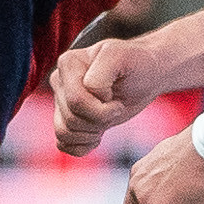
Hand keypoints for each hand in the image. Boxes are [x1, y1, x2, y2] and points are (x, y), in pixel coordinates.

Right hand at [50, 37, 157, 155]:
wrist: (144, 76)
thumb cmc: (136, 64)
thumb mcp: (123, 58)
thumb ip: (102, 71)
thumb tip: (87, 90)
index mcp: (68, 63)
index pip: (76, 101)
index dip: (102, 109)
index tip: (118, 100)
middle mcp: (59, 81)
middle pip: (70, 118)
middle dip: (99, 121)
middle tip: (116, 110)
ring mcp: (60, 101)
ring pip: (64, 132)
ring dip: (91, 134)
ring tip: (108, 119)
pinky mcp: (65, 119)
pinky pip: (63, 143)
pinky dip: (82, 145)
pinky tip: (98, 135)